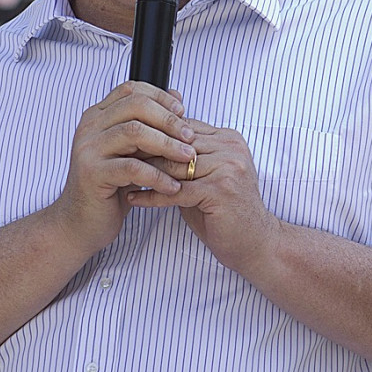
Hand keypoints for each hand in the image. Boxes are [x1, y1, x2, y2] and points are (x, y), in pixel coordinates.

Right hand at [53, 81, 195, 256]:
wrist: (81, 222)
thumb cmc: (109, 188)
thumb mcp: (132, 152)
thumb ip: (149, 128)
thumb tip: (177, 98)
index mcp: (98, 117)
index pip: (131, 90)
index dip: (160, 97)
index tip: (183, 112)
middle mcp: (90, 127)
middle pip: (135, 106)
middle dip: (169, 120)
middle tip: (191, 137)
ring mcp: (88, 149)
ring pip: (134, 132)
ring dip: (167, 144)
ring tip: (188, 159)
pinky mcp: (92, 173)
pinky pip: (131, 168)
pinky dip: (157, 176)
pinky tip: (172, 186)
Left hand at [131, 120, 280, 274]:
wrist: (256, 243)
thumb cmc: (227, 214)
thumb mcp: (206, 178)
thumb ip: (185, 161)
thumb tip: (149, 146)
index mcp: (228, 139)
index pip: (182, 127)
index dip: (153, 135)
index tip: (125, 143)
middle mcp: (230, 149)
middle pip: (176, 143)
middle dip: (144, 151)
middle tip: (116, 158)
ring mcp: (227, 169)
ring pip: (174, 165)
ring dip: (144, 173)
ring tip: (120, 178)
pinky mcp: (220, 191)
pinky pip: (176, 190)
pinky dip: (152, 195)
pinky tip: (133, 199)